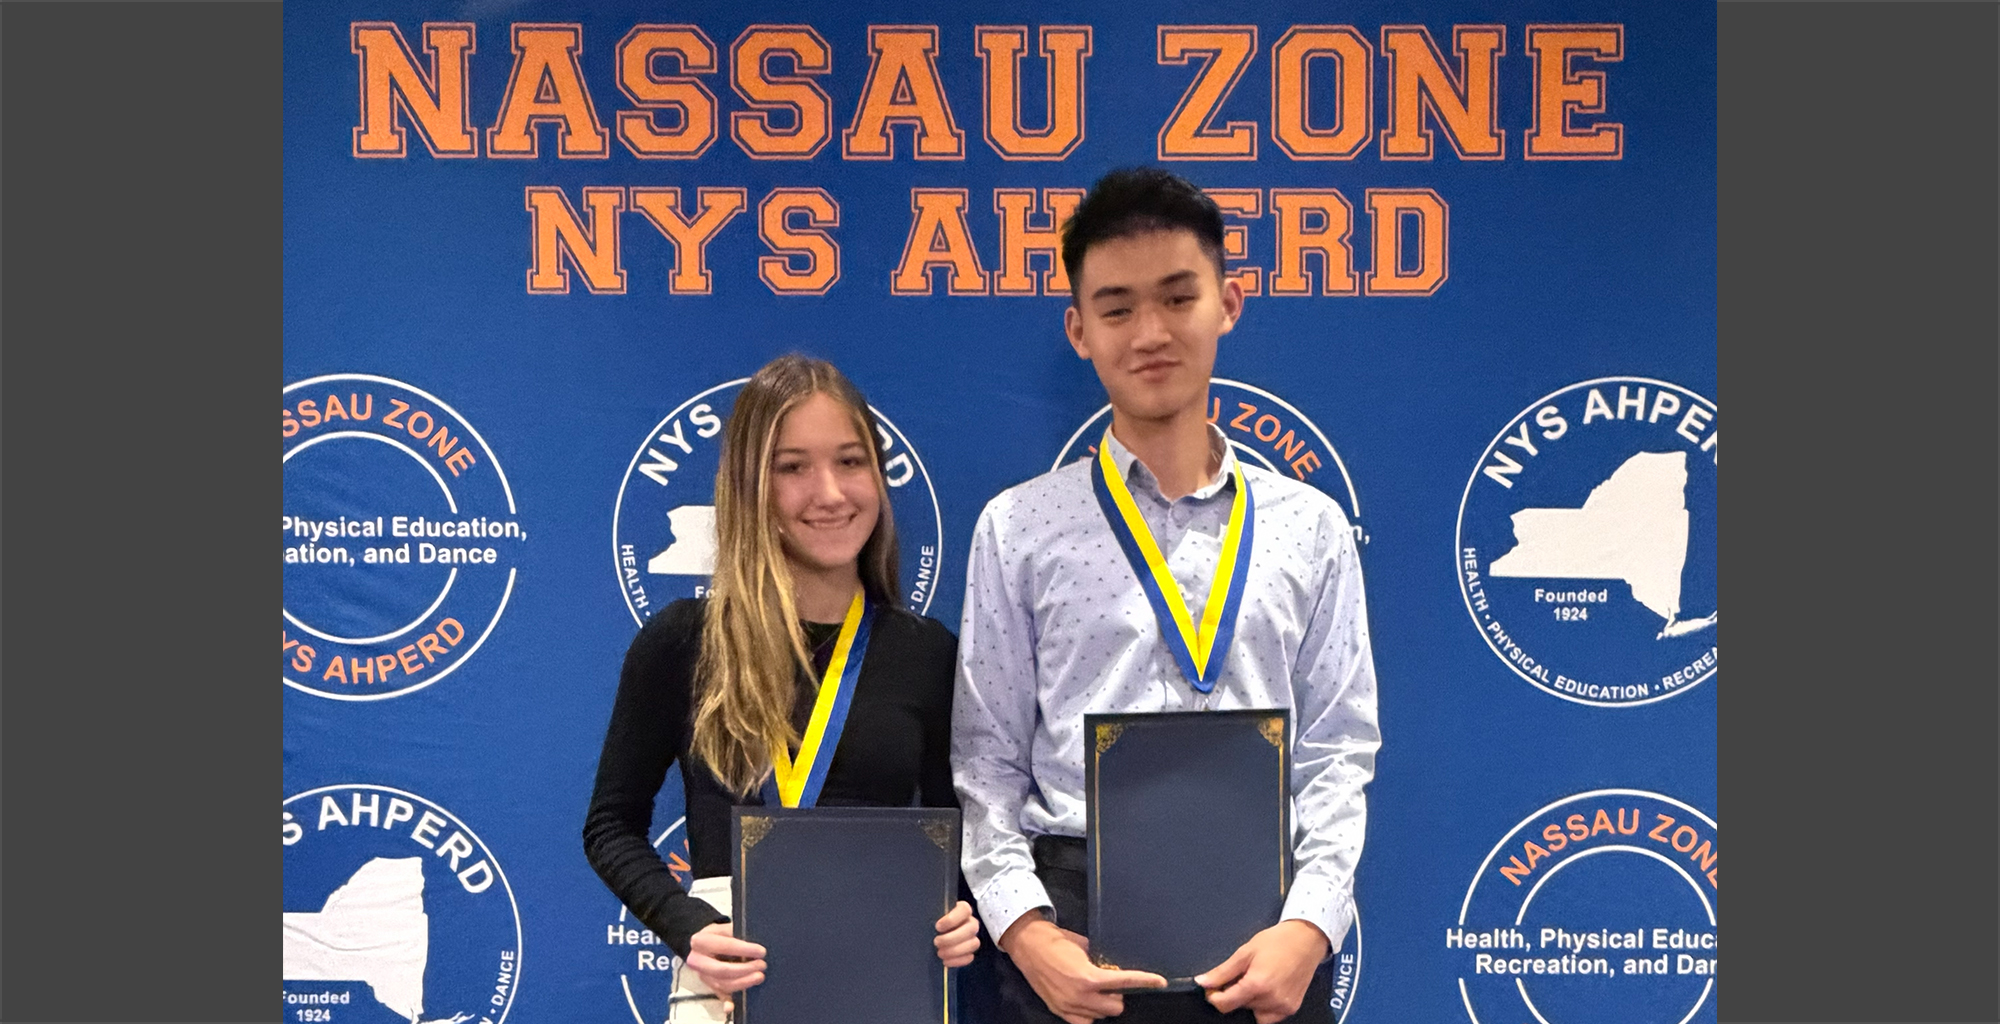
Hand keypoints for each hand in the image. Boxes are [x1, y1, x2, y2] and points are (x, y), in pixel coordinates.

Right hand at [685, 922, 767, 994]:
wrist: (701, 944)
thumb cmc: (718, 934)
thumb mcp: (724, 928)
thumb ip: (736, 933)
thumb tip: (754, 945)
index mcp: (700, 941)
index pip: (725, 946)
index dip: (745, 949)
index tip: (761, 951)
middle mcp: (697, 961)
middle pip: (721, 970)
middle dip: (744, 970)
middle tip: (762, 965)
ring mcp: (702, 975)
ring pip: (722, 984)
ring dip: (743, 983)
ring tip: (759, 976)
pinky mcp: (709, 985)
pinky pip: (719, 995)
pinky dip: (726, 1002)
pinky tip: (731, 1006)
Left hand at [934, 900, 981, 966]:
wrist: (931, 934)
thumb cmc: (931, 922)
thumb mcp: (931, 915)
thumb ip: (933, 915)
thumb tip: (927, 919)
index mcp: (961, 909)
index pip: (965, 910)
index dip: (952, 919)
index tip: (938, 927)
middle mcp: (970, 922)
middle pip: (971, 928)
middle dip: (952, 938)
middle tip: (936, 942)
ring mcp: (972, 937)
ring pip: (973, 943)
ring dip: (955, 950)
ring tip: (940, 953)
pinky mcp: (969, 951)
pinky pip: (970, 957)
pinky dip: (958, 960)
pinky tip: (945, 961)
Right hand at [999, 911, 1168, 1023]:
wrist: (1029, 945)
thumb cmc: (1057, 941)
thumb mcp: (1085, 948)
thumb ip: (1100, 962)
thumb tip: (1114, 968)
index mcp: (1089, 977)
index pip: (1125, 982)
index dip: (1145, 981)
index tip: (1160, 982)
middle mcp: (1081, 996)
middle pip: (1116, 1007)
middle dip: (1118, 995)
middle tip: (1112, 984)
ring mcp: (1069, 1006)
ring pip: (1100, 1016)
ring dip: (1103, 1005)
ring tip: (1096, 991)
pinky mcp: (1059, 1011)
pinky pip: (1083, 1023)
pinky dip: (1089, 1014)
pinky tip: (1088, 1003)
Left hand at [1196, 919, 1329, 1023]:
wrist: (1307, 939)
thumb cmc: (1278, 941)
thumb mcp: (1245, 952)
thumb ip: (1222, 972)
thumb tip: (1203, 982)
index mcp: (1257, 985)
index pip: (1224, 1005)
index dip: (1214, 997)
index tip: (1213, 988)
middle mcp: (1271, 1000)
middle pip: (1239, 1008)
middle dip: (1234, 994)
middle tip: (1242, 975)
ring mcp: (1283, 1007)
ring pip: (1253, 1012)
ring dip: (1249, 1001)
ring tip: (1257, 979)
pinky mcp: (1291, 1009)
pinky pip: (1269, 1016)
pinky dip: (1263, 1006)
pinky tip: (1267, 988)